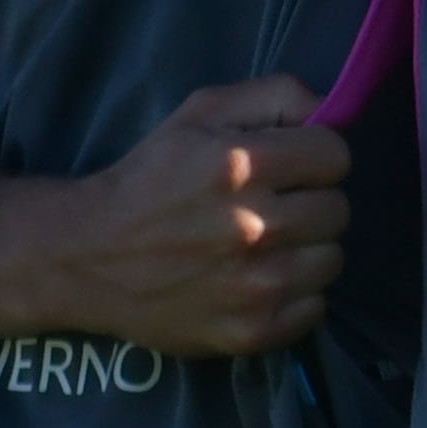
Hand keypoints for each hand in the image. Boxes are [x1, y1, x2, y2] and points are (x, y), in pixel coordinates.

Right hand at [37, 76, 351, 355]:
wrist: (88, 256)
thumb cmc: (150, 177)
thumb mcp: (200, 112)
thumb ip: (274, 96)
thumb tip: (332, 106)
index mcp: (242, 166)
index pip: (336, 156)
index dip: (316, 157)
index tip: (293, 166)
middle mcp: (254, 227)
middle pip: (338, 210)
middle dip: (311, 202)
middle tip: (275, 207)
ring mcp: (256, 286)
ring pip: (332, 260)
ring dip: (307, 250)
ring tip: (268, 245)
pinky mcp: (251, 331)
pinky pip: (314, 308)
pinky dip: (296, 296)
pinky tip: (259, 280)